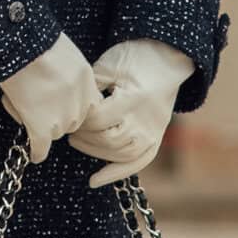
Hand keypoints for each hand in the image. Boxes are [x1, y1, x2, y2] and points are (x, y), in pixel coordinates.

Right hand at [0, 31, 104, 164]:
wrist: (19, 46)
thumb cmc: (35, 40)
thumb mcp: (64, 52)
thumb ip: (68, 71)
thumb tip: (59, 79)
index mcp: (87, 80)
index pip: (89, 104)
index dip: (75, 106)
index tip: (62, 104)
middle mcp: (80, 101)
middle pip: (73, 121)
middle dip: (58, 116)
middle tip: (37, 100)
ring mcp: (62, 117)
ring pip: (56, 132)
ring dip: (42, 125)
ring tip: (21, 103)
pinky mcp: (42, 127)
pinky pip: (41, 147)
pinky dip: (38, 151)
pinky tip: (35, 154)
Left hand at [68, 38, 193, 187]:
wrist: (167, 57)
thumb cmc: (135, 56)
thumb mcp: (109, 65)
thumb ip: (91, 88)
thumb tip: (71, 109)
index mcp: (134, 99)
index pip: (100, 121)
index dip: (82, 120)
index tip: (71, 113)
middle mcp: (147, 120)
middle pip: (110, 141)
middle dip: (85, 138)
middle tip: (70, 128)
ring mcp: (154, 131)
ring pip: (121, 154)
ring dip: (96, 152)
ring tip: (78, 141)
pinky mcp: (157, 137)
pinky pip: (138, 162)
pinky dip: (116, 173)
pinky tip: (94, 180)